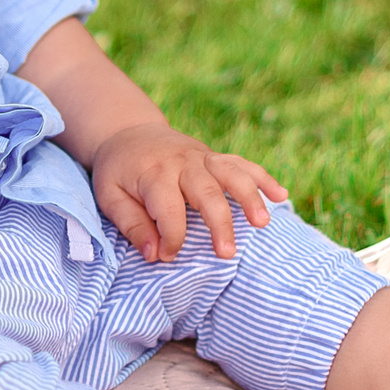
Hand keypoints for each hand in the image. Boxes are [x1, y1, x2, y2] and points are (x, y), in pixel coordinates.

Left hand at [90, 122, 286, 263]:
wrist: (126, 132)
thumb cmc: (117, 171)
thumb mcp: (108, 196)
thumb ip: (131, 225)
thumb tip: (153, 254)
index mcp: (153, 174)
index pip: (168, 210)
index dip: (171, 238)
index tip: (168, 257)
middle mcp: (182, 163)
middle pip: (206, 191)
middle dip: (219, 223)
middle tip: (227, 253)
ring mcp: (201, 157)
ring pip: (231, 173)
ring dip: (249, 196)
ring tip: (262, 223)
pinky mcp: (213, 156)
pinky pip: (242, 163)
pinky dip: (262, 178)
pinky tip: (281, 196)